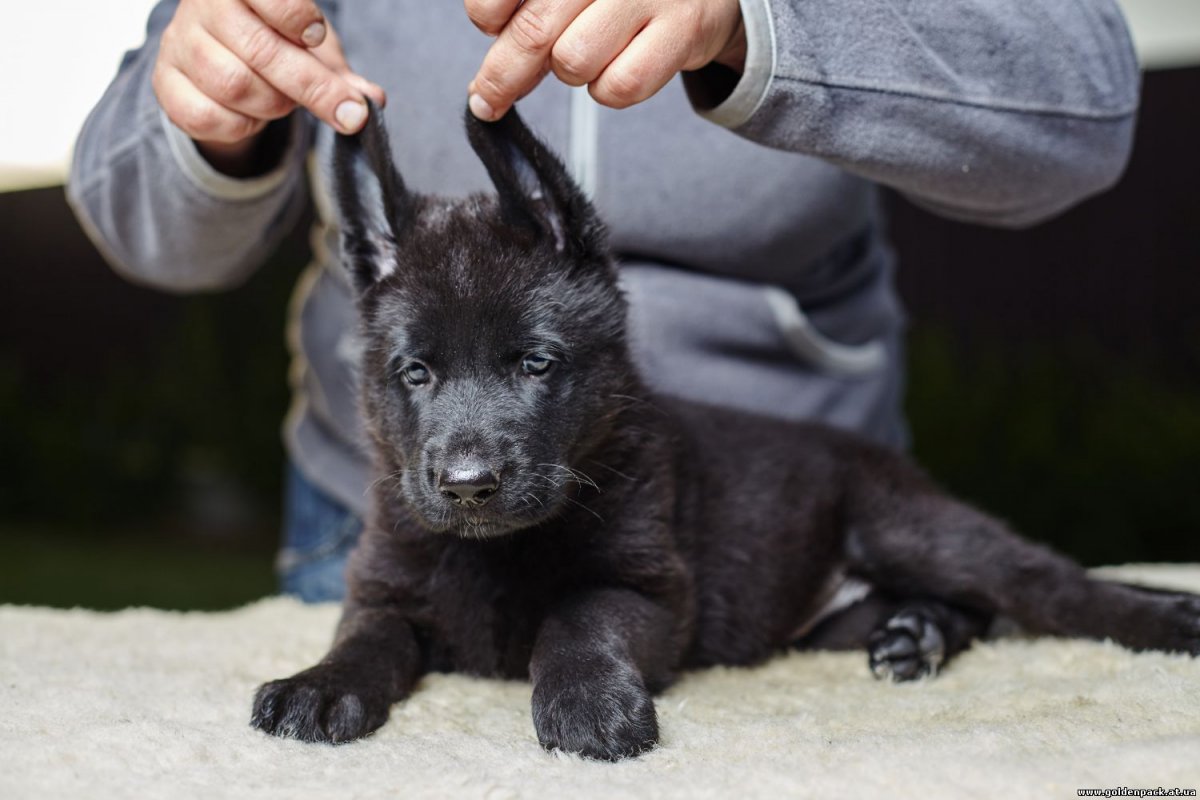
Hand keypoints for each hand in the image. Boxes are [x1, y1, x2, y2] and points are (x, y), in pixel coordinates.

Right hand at [152, 0, 385, 170]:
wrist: (225, 58)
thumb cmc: (277, 43)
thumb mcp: (315, 51)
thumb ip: (342, 74)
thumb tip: (373, 100)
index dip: (297, 18)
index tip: (316, 36)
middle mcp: (203, 6)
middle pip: (260, 50)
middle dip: (314, 88)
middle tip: (349, 114)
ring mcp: (179, 43)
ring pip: (234, 84)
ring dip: (274, 105)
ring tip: (284, 101)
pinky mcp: (165, 83)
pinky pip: (205, 116)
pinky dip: (240, 125)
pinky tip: (251, 115)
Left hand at [465, 0, 745, 120]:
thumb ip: (526, 9)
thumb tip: (487, 83)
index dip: (487, 14)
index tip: (490, 28)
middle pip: (534, 30)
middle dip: (503, 75)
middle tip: (487, 99)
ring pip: (573, 61)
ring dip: (570, 70)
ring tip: (587, 51)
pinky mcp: (682, 29)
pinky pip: (618, 87)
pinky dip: (609, 89)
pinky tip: (617, 66)